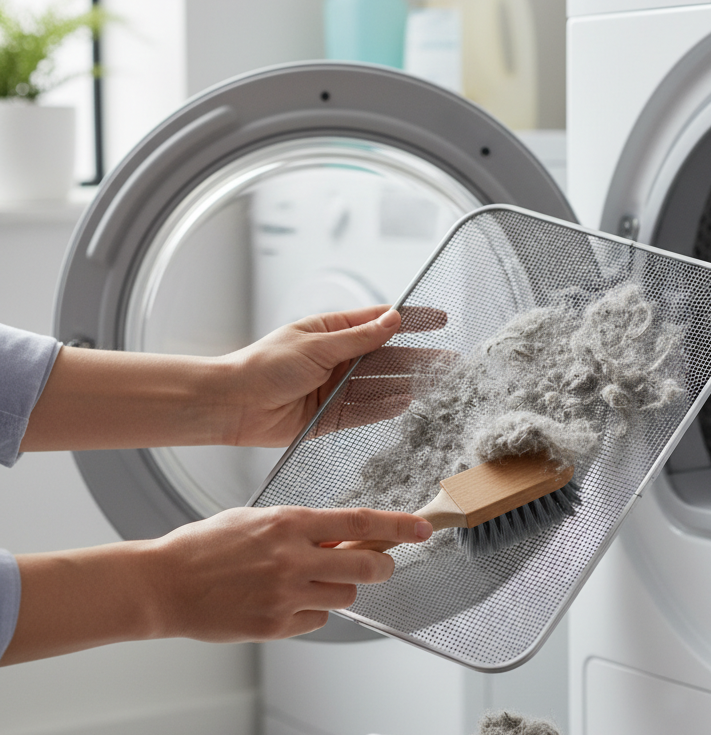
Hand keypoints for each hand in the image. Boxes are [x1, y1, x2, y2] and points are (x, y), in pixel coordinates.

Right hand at [147, 506, 432, 641]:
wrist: (163, 584)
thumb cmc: (207, 545)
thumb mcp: (256, 519)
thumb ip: (301, 527)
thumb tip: (343, 534)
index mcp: (289, 523)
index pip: (360, 522)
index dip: (399, 526)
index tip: (424, 529)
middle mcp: (292, 558)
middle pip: (368, 566)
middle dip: (382, 566)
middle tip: (380, 565)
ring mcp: (285, 595)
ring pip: (345, 595)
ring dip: (340, 588)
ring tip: (310, 581)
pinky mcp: (275, 626)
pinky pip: (317, 620)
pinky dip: (311, 612)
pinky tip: (283, 602)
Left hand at [221, 305, 447, 447]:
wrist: (234, 405)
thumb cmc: (264, 366)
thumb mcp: (316, 345)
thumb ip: (358, 338)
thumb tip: (393, 320)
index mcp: (332, 331)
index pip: (380, 322)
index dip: (411, 320)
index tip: (439, 319)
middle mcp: (338, 358)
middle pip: (387, 356)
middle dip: (418, 357)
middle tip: (450, 360)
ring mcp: (337, 387)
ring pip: (381, 383)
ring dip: (408, 382)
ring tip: (438, 383)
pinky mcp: (332, 415)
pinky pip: (366, 409)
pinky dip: (386, 406)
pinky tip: (408, 402)